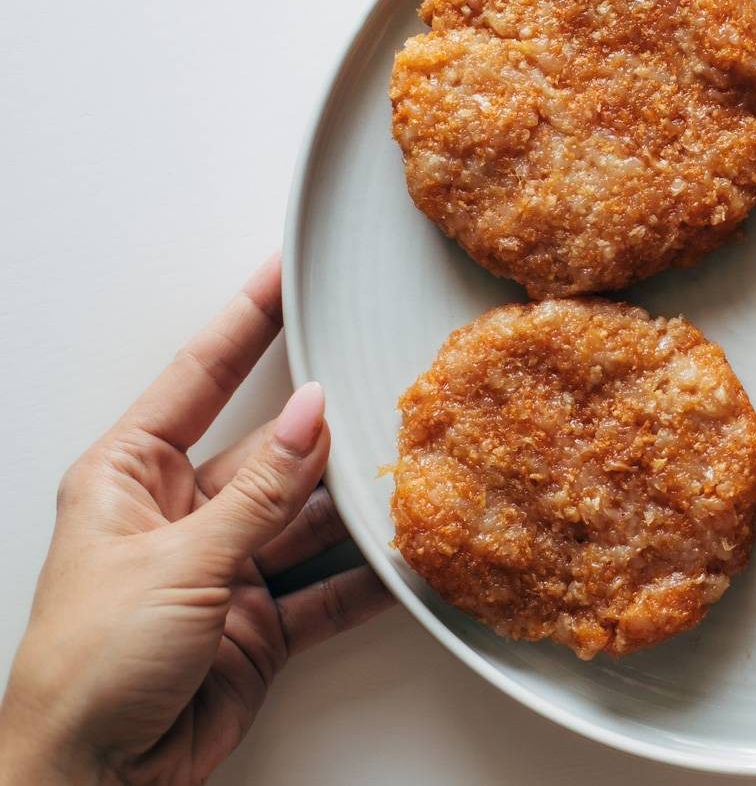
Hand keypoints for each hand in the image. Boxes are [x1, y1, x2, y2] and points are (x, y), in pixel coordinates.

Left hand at [0, 254, 392, 784]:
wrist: (90, 779)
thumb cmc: (88, 665)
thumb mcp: (177, 561)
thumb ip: (260, 491)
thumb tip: (314, 413)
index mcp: (130, 477)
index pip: (199, 377)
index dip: (246, 321)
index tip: (285, 271)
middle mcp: (180, 515)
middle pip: (272, 452)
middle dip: (329, 430)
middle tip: (389, 387)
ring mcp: (223, 570)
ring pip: (307, 519)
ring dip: (357, 506)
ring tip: (416, 473)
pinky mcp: (258, 626)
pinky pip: (326, 590)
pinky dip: (367, 580)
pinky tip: (408, 561)